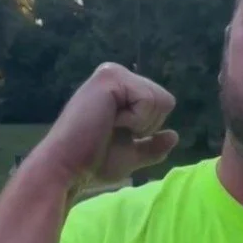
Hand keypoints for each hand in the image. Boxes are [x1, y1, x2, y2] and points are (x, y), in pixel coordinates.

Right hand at [37, 63, 177, 187]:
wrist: (68, 169)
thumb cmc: (92, 163)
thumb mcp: (130, 155)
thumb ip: (151, 146)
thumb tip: (174, 135)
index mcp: (120, 90)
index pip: (159, 104)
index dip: (147, 128)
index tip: (116, 134)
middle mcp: (115, 75)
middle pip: (163, 100)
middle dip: (146, 125)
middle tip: (112, 131)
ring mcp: (112, 73)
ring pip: (160, 99)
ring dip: (140, 123)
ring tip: (109, 125)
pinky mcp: (110, 77)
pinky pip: (149, 100)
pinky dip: (135, 120)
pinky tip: (109, 121)